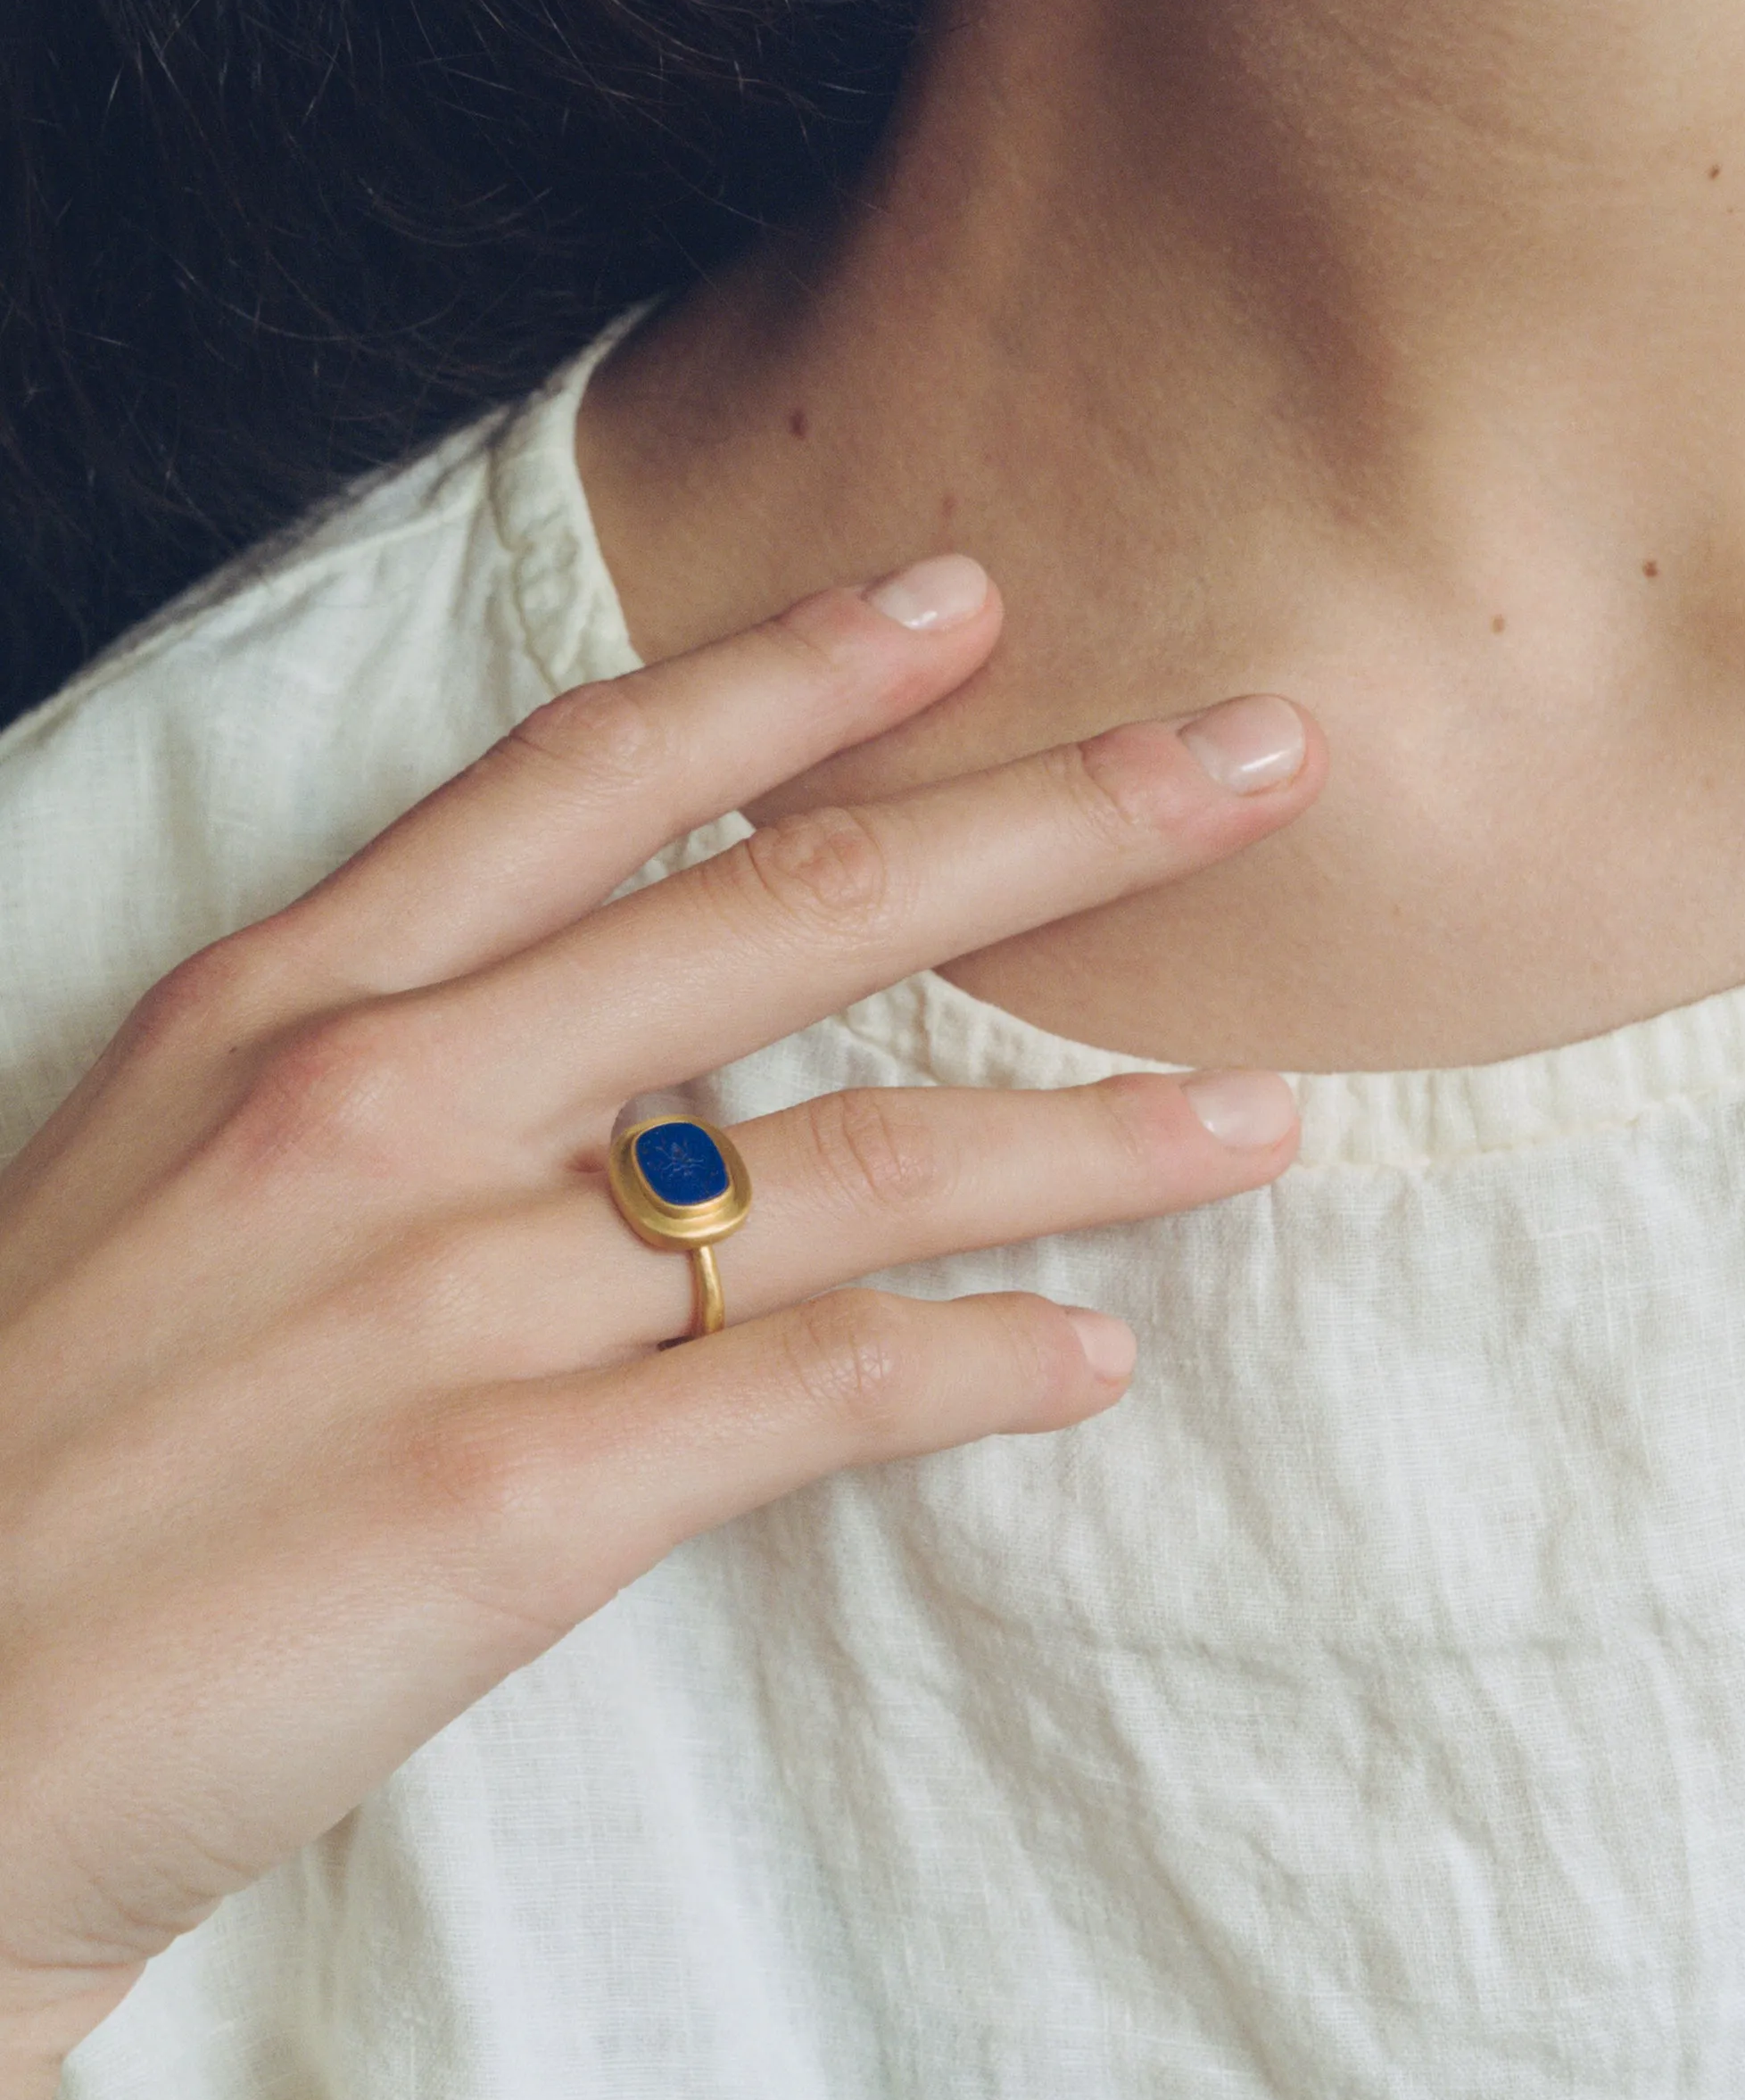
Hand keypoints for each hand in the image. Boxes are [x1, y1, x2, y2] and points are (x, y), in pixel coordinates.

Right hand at [0, 557, 1320, 2099]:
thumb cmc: (35, 1441)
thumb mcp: (160, 1162)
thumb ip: (372, 1054)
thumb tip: (600, 1028)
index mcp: (286, 996)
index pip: (591, 774)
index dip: (798, 669)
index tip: (969, 598)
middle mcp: (383, 1100)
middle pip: (789, 912)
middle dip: (1055, 819)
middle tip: (1258, 759)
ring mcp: (450, 1295)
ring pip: (855, 1162)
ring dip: (1093, 1135)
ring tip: (1267, 1114)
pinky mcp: (505, 1501)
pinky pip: (814, 1397)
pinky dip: (978, 1372)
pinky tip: (1091, 1363)